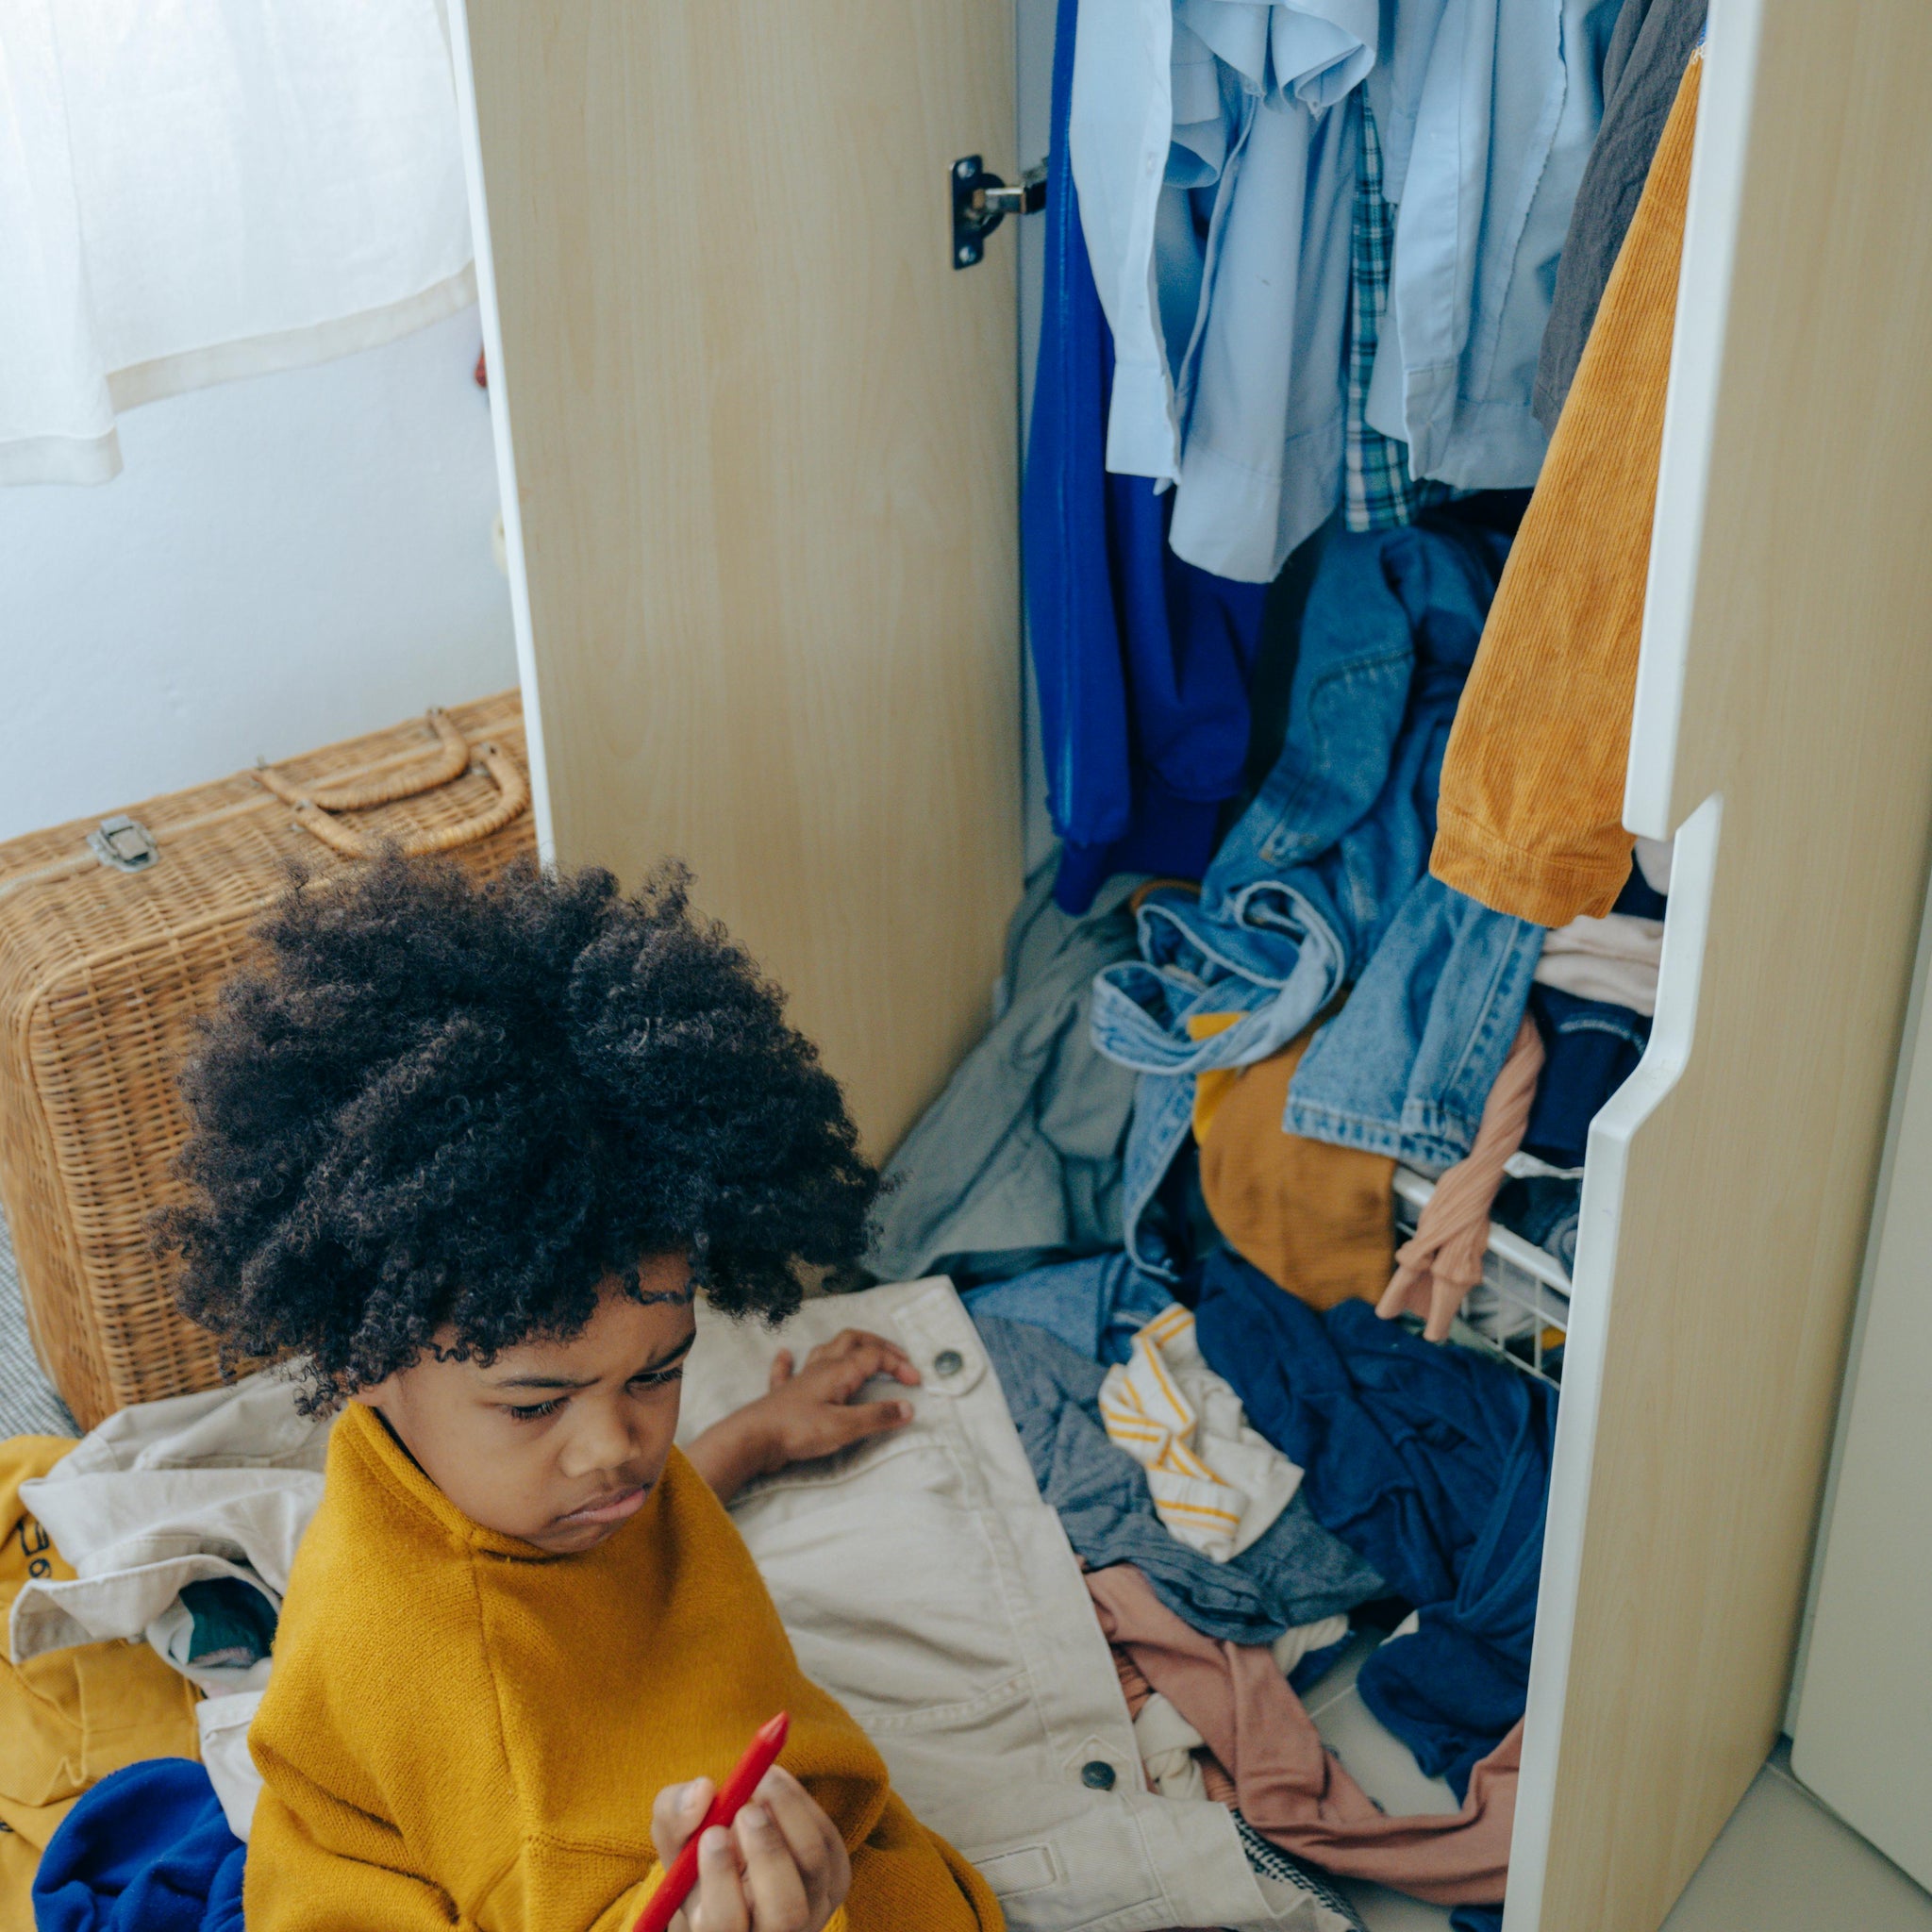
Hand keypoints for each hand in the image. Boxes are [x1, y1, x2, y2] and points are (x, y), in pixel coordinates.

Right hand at [651, 1765, 850, 1931]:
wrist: (737, 1876)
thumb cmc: (698, 1862)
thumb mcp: (675, 1844)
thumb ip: (674, 1816)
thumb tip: (703, 1791)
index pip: (725, 1926)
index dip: (722, 1880)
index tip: (713, 1833)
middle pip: (784, 1913)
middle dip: (767, 1854)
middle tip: (746, 1809)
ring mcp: (812, 1913)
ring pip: (815, 1869)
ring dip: (789, 1816)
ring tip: (762, 1781)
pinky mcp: (835, 1883)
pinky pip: (830, 1844)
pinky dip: (805, 1807)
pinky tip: (778, 1786)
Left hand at [685, 1329, 919, 1501]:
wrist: (753, 1437)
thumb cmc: (799, 1431)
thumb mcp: (845, 1428)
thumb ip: (877, 1416)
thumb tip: (909, 1407)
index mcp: (839, 1371)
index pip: (875, 1356)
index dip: (898, 1365)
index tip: (915, 1382)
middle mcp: (821, 1367)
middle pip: (852, 1340)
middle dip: (877, 1344)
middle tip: (897, 1356)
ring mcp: (801, 1378)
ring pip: (825, 1349)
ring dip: (845, 1345)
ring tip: (859, 1348)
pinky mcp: (783, 1393)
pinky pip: (785, 1370)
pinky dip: (789, 1361)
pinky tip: (786, 1354)